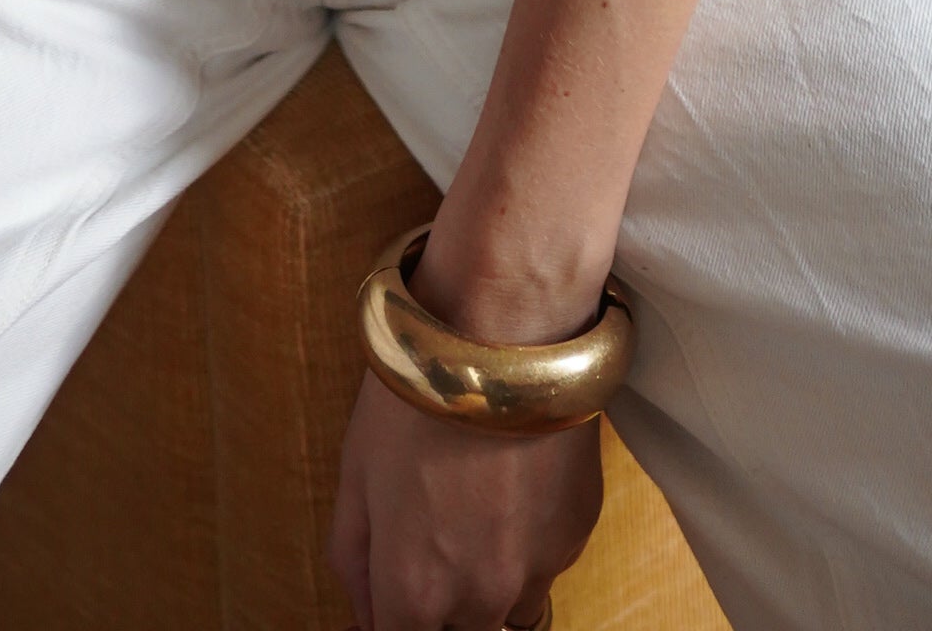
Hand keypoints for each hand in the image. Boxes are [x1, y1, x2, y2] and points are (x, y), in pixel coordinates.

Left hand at [330, 371, 601, 630]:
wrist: (508, 329)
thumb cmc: (420, 392)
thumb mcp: (354, 474)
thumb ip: (355, 562)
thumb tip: (364, 615)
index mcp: (415, 592)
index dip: (393, 615)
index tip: (396, 585)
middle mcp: (479, 599)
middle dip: (441, 601)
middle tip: (435, 530)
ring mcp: (535, 571)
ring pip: (508, 606)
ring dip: (488, 576)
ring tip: (476, 502)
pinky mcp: (577, 534)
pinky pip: (545, 563)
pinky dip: (528, 540)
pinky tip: (513, 478)